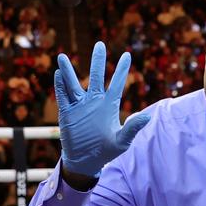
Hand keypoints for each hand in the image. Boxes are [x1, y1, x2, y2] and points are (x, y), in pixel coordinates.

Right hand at [55, 41, 149, 177]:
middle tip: (100, 44)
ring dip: (68, 71)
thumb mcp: (122, 141)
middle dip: (98, 61)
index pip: (117, 83)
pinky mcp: (67, 114)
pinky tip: (58, 74)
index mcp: (109, 105)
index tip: (127, 54)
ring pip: (73, 84)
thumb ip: (133, 127)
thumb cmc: (106, 151)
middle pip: (96, 76)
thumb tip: (148, 116)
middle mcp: (94, 101)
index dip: (122, 69)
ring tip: (62, 57)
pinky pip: (63, 97)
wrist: (86, 161)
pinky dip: (60, 86)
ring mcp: (79, 106)